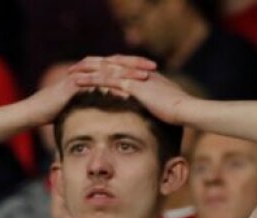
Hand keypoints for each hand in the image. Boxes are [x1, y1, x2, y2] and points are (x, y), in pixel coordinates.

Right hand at [25, 55, 157, 125]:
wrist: (34, 112)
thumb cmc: (54, 111)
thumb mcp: (77, 103)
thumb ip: (91, 98)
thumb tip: (104, 103)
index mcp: (88, 72)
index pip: (114, 65)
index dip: (133, 66)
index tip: (150, 70)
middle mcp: (85, 70)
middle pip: (114, 62)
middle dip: (135, 64)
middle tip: (153, 67)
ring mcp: (79, 76)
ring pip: (108, 70)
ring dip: (127, 73)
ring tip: (143, 77)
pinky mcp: (73, 85)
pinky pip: (96, 84)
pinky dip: (111, 87)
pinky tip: (125, 92)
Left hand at [75, 58, 190, 124]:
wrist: (185, 109)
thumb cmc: (178, 112)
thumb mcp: (162, 105)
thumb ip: (153, 103)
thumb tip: (148, 109)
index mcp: (145, 75)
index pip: (122, 68)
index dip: (107, 69)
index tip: (94, 72)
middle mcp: (137, 72)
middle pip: (110, 65)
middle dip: (93, 66)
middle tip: (77, 68)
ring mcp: (134, 77)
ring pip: (105, 70)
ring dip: (87, 71)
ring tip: (71, 73)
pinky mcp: (131, 85)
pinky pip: (107, 80)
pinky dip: (91, 80)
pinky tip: (78, 82)